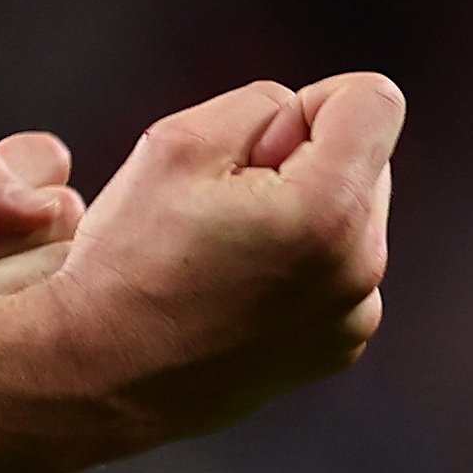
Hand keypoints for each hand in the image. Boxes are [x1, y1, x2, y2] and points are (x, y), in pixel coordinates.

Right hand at [35, 73, 399, 442]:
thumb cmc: (127, 257)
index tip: (254, 146)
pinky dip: (295, 267)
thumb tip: (303, 122)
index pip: (374, 101)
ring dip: (299, 216)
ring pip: (349, 220)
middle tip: (221, 204)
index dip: (309, 105)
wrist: (98, 371)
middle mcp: (361, 265)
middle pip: (365, 162)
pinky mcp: (338, 347)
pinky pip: (335, 275)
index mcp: (329, 208)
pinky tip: (231, 290)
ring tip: (219, 252)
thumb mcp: (174, 144)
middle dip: (303, 163)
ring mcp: (354, 314)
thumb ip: (260, 105)